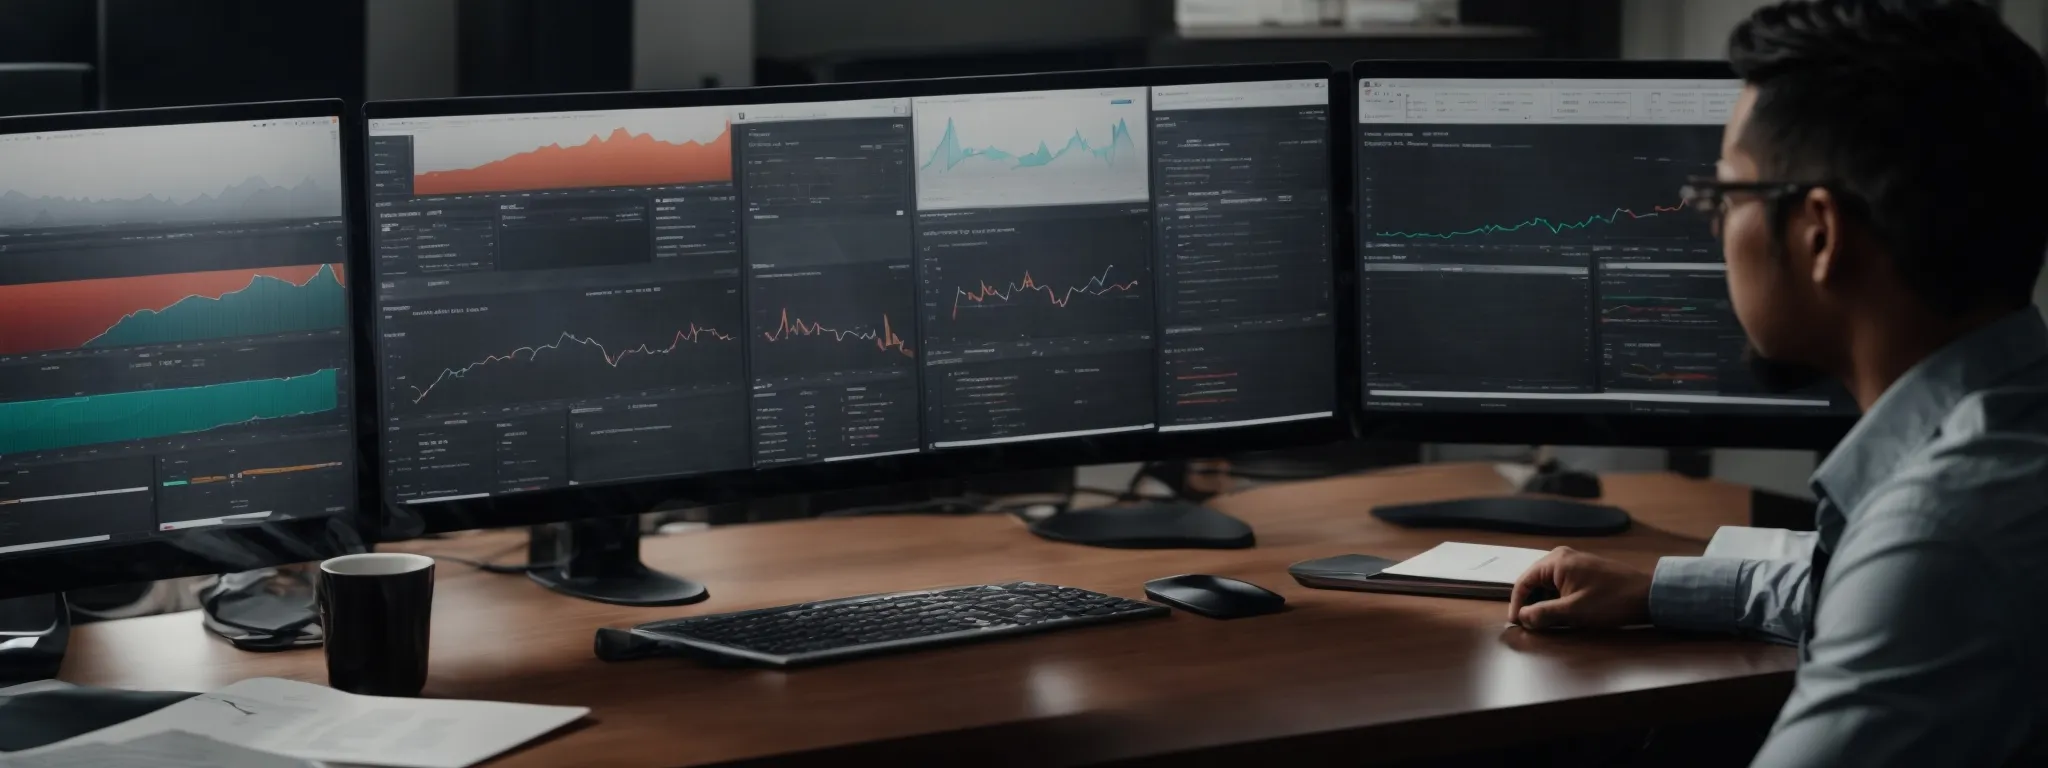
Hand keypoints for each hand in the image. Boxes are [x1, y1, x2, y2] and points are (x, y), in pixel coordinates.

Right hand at [1508, 546, 1652, 629]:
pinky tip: (1559, 614)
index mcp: (1556, 561)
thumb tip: (1523, 618)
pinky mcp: (1583, 572)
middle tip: (1529, 624)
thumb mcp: (1574, 611)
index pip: (1524, 581)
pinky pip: (1560, 585)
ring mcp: (1574, 563)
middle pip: (1534, 581)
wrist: (1647, 596)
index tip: (1516, 622)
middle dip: (1530, 603)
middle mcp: (1561, 557)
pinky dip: (1555, 599)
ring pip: (1547, 585)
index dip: (1517, 603)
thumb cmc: (1611, 601)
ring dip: (1543, 603)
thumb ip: (1544, 614)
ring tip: (1544, 622)